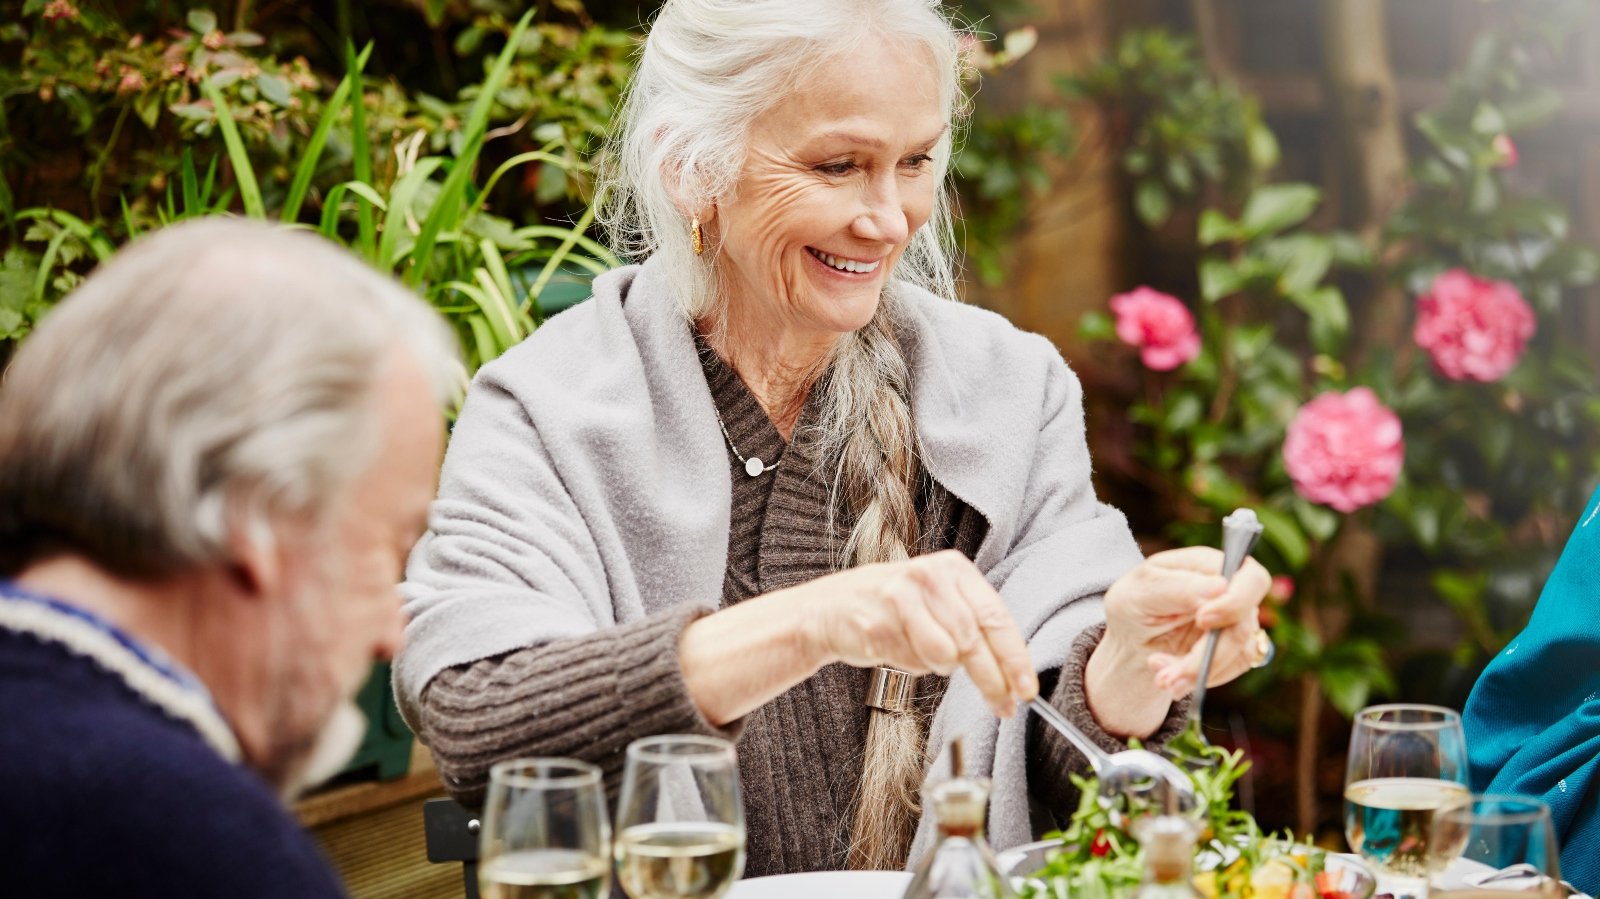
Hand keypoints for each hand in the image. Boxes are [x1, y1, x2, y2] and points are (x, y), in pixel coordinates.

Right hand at [800, 549, 1038, 716]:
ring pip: (946, 654)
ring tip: (923, 654)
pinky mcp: (879, 620)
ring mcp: (902, 595)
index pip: (997, 617)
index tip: (1027, 688)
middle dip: (993, 680)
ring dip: (940, 666)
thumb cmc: (891, 609)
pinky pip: (914, 661)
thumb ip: (973, 625)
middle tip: (1004, 705)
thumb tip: (1013, 673)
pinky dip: (912, 665)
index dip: (1016, 657)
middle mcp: (930, 575)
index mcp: (953, 568)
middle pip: (976, 640)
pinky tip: (897, 647)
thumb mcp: (938, 602)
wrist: (830, 609)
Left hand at [1100, 546, 1271, 696]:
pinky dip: (1200, 678)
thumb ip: (1178, 587)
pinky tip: (1171, 677)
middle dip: (1208, 656)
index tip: (1202, 621)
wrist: (1131, 643)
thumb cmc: (1133, 606)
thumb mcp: (1140, 593)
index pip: (1250, 578)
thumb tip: (1221, 586)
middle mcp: (1231, 592)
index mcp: (1209, 566)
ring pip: (1239, 653)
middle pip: (1243, 625)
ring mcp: (1237, 621)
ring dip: (1198, 672)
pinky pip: (1232, 669)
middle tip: (1169, 674)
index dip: (1235, 602)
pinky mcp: (1236, 649)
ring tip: (1162, 679)